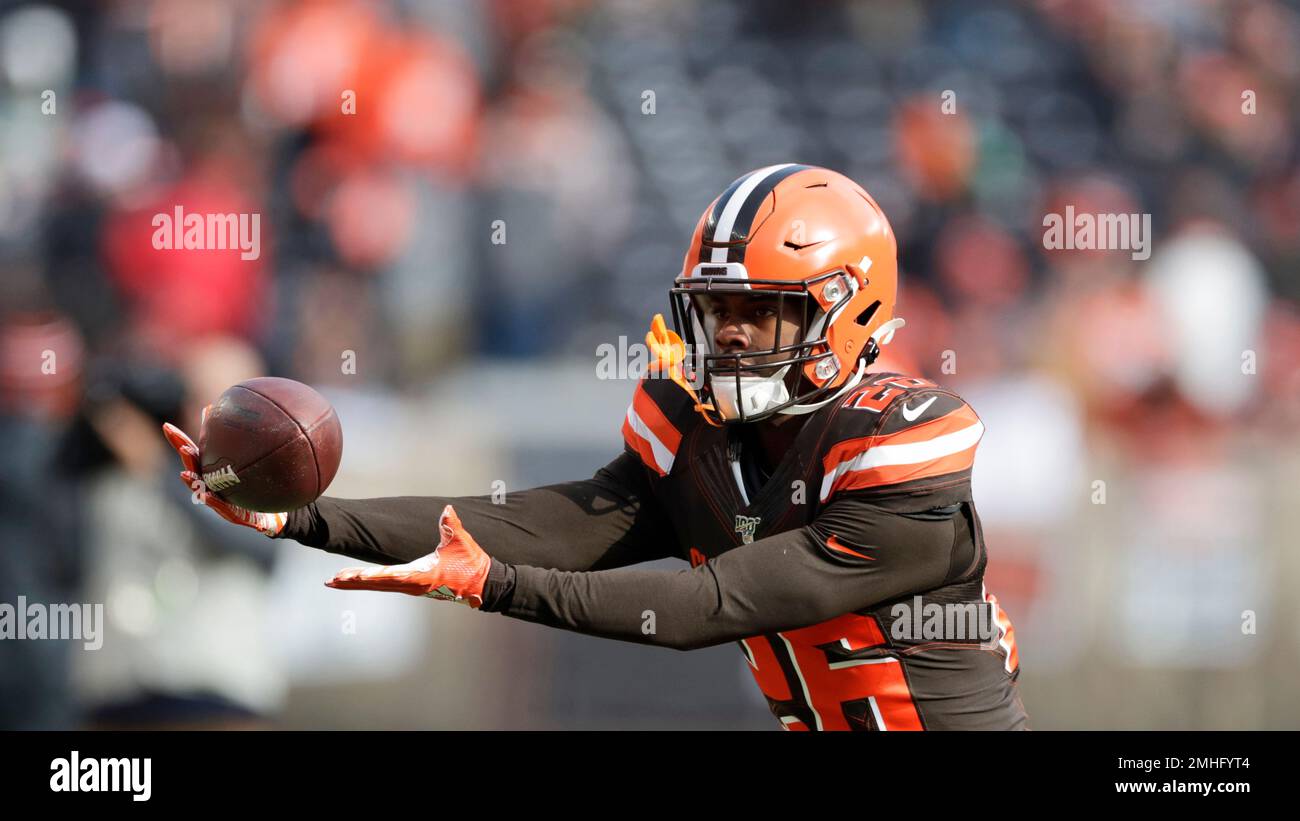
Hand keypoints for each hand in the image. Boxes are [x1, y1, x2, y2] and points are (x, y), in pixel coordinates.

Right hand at [161, 405, 287, 537]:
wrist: (271, 514)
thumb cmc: (254, 486)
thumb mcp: (250, 462)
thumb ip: (242, 443)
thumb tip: (236, 414)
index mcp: (212, 470)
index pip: (193, 451)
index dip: (179, 440)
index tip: (167, 426)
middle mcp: (211, 484)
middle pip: (193, 468)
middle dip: (185, 457)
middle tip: (182, 445)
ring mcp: (219, 500)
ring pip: (202, 489)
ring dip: (192, 481)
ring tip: (186, 472)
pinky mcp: (231, 514)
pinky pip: (222, 508)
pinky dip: (212, 501)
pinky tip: (205, 495)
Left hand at [324, 505, 491, 607]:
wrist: (482, 584)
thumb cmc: (471, 564)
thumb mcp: (461, 542)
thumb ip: (451, 525)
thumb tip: (447, 510)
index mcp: (420, 575)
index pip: (389, 576)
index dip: (369, 576)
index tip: (350, 576)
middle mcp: (412, 584)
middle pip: (376, 584)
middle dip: (353, 582)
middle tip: (330, 581)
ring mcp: (412, 587)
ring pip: (379, 586)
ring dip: (357, 583)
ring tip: (336, 580)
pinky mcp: (415, 586)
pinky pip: (387, 585)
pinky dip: (370, 582)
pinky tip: (360, 579)